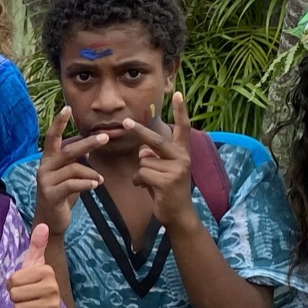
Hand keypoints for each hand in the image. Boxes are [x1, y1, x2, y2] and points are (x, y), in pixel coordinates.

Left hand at [6, 222, 65, 307]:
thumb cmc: (35, 288)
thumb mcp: (34, 266)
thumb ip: (36, 246)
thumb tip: (43, 225)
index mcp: (47, 271)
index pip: (13, 279)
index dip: (13, 285)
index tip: (24, 285)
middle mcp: (53, 287)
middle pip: (14, 295)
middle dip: (16, 298)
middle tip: (26, 298)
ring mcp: (54, 306)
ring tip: (30, 307)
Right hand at [33, 110, 108, 235]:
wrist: (51, 220)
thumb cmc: (62, 195)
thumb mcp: (69, 175)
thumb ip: (75, 162)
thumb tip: (89, 149)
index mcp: (48, 159)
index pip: (52, 137)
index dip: (59, 123)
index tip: (68, 108)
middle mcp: (44, 166)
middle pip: (68, 150)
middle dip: (88, 143)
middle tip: (106, 137)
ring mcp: (45, 180)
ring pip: (74, 169)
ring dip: (91, 174)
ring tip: (100, 180)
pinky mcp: (50, 194)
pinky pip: (73, 184)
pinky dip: (87, 183)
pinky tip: (95, 185)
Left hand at [120, 92, 197, 227]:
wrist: (178, 214)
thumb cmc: (167, 189)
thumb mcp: (163, 169)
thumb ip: (154, 157)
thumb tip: (142, 151)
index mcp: (183, 152)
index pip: (183, 128)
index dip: (181, 111)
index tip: (179, 93)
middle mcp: (183, 158)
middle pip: (155, 140)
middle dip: (138, 131)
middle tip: (124, 122)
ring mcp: (176, 169)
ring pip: (144, 161)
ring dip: (141, 173)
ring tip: (151, 183)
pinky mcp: (167, 181)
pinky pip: (142, 173)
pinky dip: (139, 181)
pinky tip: (148, 189)